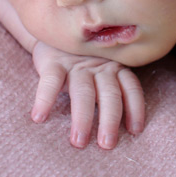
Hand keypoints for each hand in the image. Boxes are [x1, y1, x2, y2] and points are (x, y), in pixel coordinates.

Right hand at [30, 41, 144, 149]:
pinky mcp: (53, 62)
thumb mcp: (103, 70)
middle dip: (110, 120)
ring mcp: (77, 64)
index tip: (135, 131)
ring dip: (82, 118)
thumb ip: (112, 90)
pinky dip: (45, 99)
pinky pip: (51, 81)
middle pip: (110, 94)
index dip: (135, 108)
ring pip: (84, 92)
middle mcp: (100, 66)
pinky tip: (39, 117)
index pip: (131, 88)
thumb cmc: (84, 60)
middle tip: (107, 145)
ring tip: (78, 141)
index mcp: (116, 69)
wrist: (55, 32)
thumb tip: (125, 129)